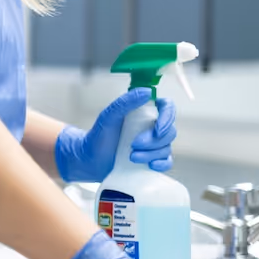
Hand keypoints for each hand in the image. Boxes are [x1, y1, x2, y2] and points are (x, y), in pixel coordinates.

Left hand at [53, 89, 176, 181]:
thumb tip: (147, 92)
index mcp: (145, 113)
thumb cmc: (98, 135)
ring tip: (131, 157)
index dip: (168, 117)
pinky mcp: (151, 160)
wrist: (89, 160)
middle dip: (153, 141)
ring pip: (166, 148)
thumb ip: (125, 102)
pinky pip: (166, 162)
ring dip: (151, 154)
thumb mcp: (108, 116)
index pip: (167, 108)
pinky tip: (150, 166)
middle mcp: (152, 127)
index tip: (158, 129)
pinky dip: (161, 164)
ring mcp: (153, 145)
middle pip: (169, 132)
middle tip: (133, 145)